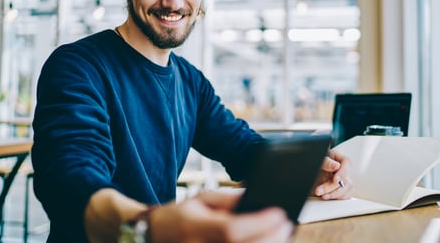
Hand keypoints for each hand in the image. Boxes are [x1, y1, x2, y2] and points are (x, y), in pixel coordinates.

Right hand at [149, 190, 293, 242]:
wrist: (152, 239)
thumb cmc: (179, 217)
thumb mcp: (200, 200)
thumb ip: (229, 200)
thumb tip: (259, 200)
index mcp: (192, 227)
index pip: (231, 230)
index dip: (259, 223)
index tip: (280, 213)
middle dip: (271, 238)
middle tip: (287, 225)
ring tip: (281, 235)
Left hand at [312, 149, 353, 199]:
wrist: (300, 174)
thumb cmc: (308, 163)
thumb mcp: (316, 160)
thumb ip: (326, 162)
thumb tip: (336, 166)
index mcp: (336, 158)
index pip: (346, 162)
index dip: (343, 172)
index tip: (335, 179)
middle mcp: (339, 169)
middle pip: (345, 178)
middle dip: (332, 186)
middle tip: (319, 190)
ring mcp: (340, 180)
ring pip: (347, 189)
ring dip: (334, 194)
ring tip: (322, 196)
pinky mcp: (337, 190)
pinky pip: (344, 196)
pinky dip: (336, 198)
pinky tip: (326, 197)